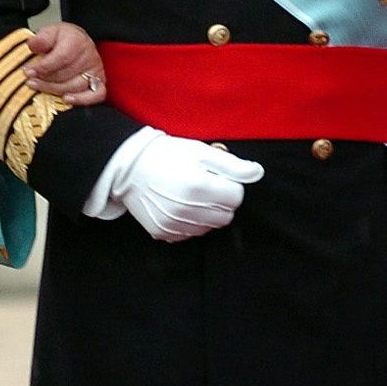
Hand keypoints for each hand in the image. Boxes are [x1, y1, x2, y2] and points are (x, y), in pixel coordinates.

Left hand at [25, 21, 105, 106]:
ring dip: (54, 89)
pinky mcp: (100, 83)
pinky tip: (66, 99)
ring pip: (75, 86)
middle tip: (30, 80)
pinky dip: (81, 99)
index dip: (44, 67)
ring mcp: (96, 70)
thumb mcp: (49, 32)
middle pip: (66, 74)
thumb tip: (32, 45)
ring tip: (38, 87)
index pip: (62, 57)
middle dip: (45, 79)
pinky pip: (96, 95)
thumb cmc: (62, 39)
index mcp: (78, 40)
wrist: (76, 42)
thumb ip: (41, 39)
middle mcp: (89, 55)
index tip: (28, 71)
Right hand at [91, 127, 262, 241]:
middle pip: (226, 216)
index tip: (216, 177)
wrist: (129, 168)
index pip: (237, 197)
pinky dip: (190, 223)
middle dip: (221, 201)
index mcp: (199, 186)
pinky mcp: (164, 232)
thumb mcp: (200, 151)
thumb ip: (232, 165)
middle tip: (206, 187)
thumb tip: (257, 173)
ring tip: (191, 196)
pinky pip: (191, 234)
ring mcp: (174, 224)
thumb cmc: (166, 155)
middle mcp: (187, 210)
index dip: (229, 185)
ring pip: (210, 227)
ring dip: (207, 213)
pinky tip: (179, 206)